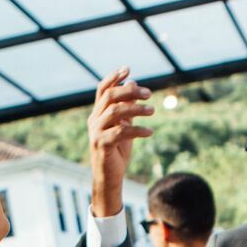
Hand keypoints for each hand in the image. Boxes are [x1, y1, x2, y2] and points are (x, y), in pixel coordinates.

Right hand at [88, 67, 153, 217]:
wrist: (109, 177)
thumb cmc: (117, 151)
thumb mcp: (124, 126)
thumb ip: (127, 107)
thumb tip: (133, 83)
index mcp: (97, 114)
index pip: (102, 90)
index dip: (113, 77)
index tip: (128, 68)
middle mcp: (94, 120)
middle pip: (110, 97)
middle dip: (130, 91)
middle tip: (149, 94)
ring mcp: (96, 132)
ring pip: (115, 112)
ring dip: (136, 109)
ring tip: (153, 111)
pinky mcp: (102, 145)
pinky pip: (121, 132)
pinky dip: (137, 130)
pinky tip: (150, 132)